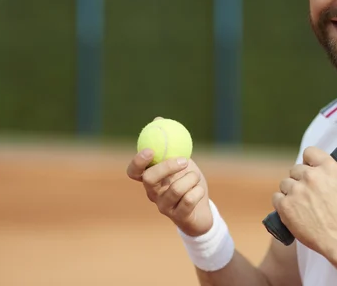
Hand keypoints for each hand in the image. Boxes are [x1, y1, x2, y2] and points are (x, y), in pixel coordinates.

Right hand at [126, 121, 212, 236]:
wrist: (202, 210)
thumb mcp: (182, 160)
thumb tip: (158, 119)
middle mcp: (152, 193)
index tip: (150, 150)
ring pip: (174, 189)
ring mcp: (164, 207)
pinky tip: (200, 190)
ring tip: (195, 177)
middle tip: (183, 160)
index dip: (138, 161)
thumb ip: (171, 144)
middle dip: (166, 167)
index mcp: (150, 179)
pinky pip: (189, 200)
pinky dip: (198, 191)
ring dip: (190, 179)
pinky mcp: (178, 217)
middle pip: (149, 179)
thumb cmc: (189, 182)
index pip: (134, 171)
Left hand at [272, 147, 336, 256]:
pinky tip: (291, 210)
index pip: (309, 152)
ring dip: (290, 192)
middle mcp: (311, 176)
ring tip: (300, 204)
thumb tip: (328, 169)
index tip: (309, 168)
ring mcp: (297, 190)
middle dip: (299, 180)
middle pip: (295, 169)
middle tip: (306, 193)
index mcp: (328, 168)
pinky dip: (282, 203)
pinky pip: (277, 197)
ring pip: (285, 183)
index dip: (308, 161)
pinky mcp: (285, 205)